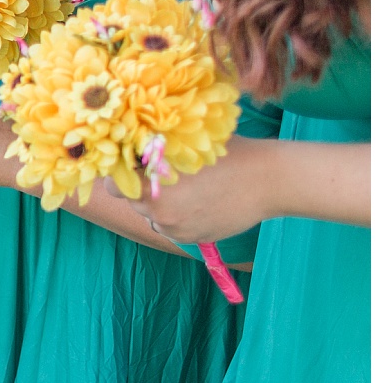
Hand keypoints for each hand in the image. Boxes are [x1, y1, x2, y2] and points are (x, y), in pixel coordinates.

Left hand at [128, 137, 273, 245]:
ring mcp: (175, 227)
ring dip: (158, 205)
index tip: (128, 166)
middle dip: (140, 188)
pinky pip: (171, 228)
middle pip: (132, 200)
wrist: (268, 180)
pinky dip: (176, 218)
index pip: (114, 184)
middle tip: (161, 174)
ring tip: (185, 188)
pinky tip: (198, 202)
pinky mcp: (191, 238)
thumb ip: (154, 151)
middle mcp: (158, 209)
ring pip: (151, 216)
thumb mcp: (185, 144)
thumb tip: (127, 147)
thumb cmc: (227, 154)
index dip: (118, 174)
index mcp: (153, 182)